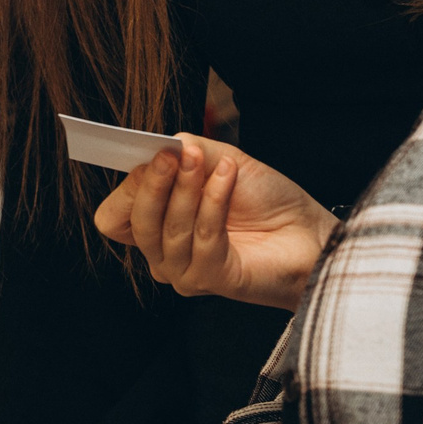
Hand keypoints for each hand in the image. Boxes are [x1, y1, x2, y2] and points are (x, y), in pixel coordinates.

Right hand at [94, 134, 335, 308]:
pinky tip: (228, 176)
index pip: (113, 219)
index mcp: (158, 228)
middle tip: (175, 153)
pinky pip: (202, 236)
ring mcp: (186, 272)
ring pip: (167, 229)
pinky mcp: (213, 279)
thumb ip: (184, 151)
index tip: (152, 155)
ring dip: (188, 189)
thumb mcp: (219, 161)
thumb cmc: (265, 200)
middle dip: (154, 182)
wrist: (309, 231)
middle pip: (135, 222)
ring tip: (212, 161)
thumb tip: (156, 144)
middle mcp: (165, 256)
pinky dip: (214, 200)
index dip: (128, 188)